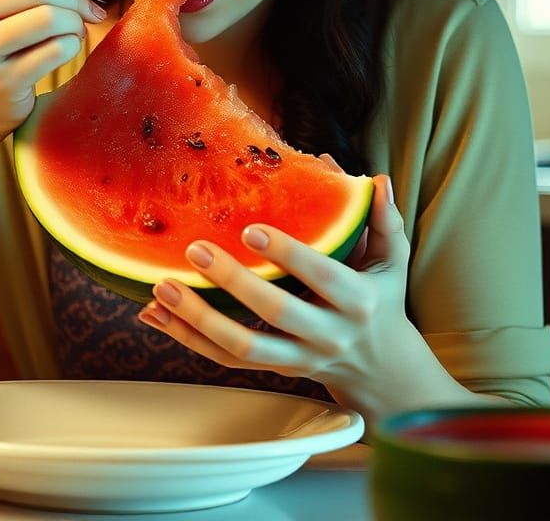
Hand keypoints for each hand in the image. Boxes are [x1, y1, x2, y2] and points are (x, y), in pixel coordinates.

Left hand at [137, 168, 451, 421]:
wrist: (382, 370)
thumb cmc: (381, 298)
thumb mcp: (392, 260)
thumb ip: (384, 219)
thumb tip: (377, 179)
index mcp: (358, 301)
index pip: (321, 277)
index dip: (287, 254)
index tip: (250, 229)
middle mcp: (327, 335)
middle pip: (277, 314)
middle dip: (234, 283)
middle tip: (195, 250)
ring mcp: (298, 358)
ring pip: (243, 347)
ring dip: (198, 319)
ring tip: (161, 287)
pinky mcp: (273, 369)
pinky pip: (225, 359)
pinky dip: (188, 339)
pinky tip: (156, 315)